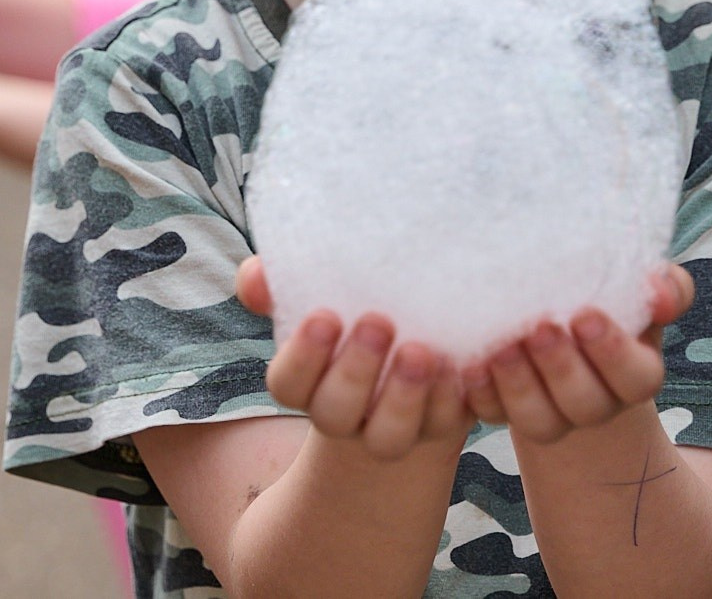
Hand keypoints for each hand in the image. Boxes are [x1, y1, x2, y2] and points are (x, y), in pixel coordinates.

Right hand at [237, 257, 472, 462]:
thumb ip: (279, 281)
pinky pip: (441, 423)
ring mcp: (392, 426)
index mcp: (307, 381)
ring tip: (421, 352)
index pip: (287, 385)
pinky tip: (457, 365)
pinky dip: (448, 397)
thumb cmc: (353, 308)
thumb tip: (254, 276)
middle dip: (355, 371)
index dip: (302, 358)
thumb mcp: (319, 291)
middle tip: (378, 322)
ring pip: (389, 436)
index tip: (325, 316)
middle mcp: (345, 413)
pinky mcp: (438, 423)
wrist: (417, 336)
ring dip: (403, 397)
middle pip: (335, 413)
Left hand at [462, 264, 694, 444]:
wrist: (558, 313)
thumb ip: (664, 286)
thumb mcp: (638, 285)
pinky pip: (493, 416)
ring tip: (502, 348)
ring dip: (519, 387)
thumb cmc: (607, 295)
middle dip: (561, 368)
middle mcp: (596, 404)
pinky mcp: (506, 412)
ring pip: (540, 422)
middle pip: (586, 404)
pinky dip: (481, 393)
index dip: (613, 353)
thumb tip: (659, 290)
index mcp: (635, 373)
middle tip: (540, 328)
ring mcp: (551, 414)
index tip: (584, 315)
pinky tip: (470, 365)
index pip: (636, 378)